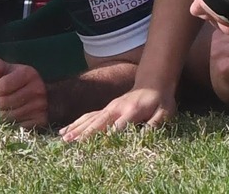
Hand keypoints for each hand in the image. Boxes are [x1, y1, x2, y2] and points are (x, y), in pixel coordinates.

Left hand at [0, 58, 49, 129]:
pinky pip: (16, 126)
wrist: (43, 95)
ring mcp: (40, 106)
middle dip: (0, 102)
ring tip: (12, 106)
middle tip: (6, 98)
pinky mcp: (40, 120)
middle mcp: (37, 89)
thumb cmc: (18, 81)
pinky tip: (19, 115)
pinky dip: (14, 123)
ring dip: (6, 113)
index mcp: (28, 73)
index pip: (2, 87)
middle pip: (3, 103)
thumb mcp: (8, 70)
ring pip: (8, 117)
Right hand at [60, 85, 175, 141]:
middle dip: (85, 133)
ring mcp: (109, 108)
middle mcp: (117, 108)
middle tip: (70, 143)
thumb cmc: (161, 101)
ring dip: (76, 129)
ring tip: (63, 139)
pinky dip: (76, 123)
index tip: (97, 146)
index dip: (108, 135)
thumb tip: (146, 136)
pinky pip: (88, 116)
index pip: (118, 125)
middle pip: (99, 122)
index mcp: (132, 111)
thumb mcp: (165, 112)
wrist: (154, 83)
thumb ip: (156, 123)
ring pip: (90, 119)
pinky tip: (64, 131)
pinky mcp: (105, 109)